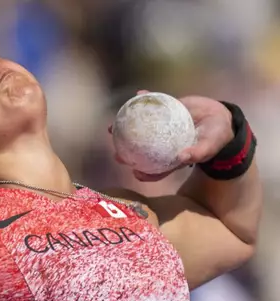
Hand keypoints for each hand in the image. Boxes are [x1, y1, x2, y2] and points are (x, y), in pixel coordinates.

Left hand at [111, 90, 233, 181]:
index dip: (144, 173)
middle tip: (116, 153)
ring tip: (112, 127)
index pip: (156, 169)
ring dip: (126, 127)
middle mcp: (163, 144)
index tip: (134, 172)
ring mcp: (162, 127)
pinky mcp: (166, 112)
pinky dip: (145, 100)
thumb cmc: (215, 137)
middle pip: (141, 151)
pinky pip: (154, 106)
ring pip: (141, 129)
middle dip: (127, 153)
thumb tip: (182, 157)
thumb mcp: (209, 147)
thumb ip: (197, 153)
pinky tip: (138, 94)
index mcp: (171, 156)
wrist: (221, 117)